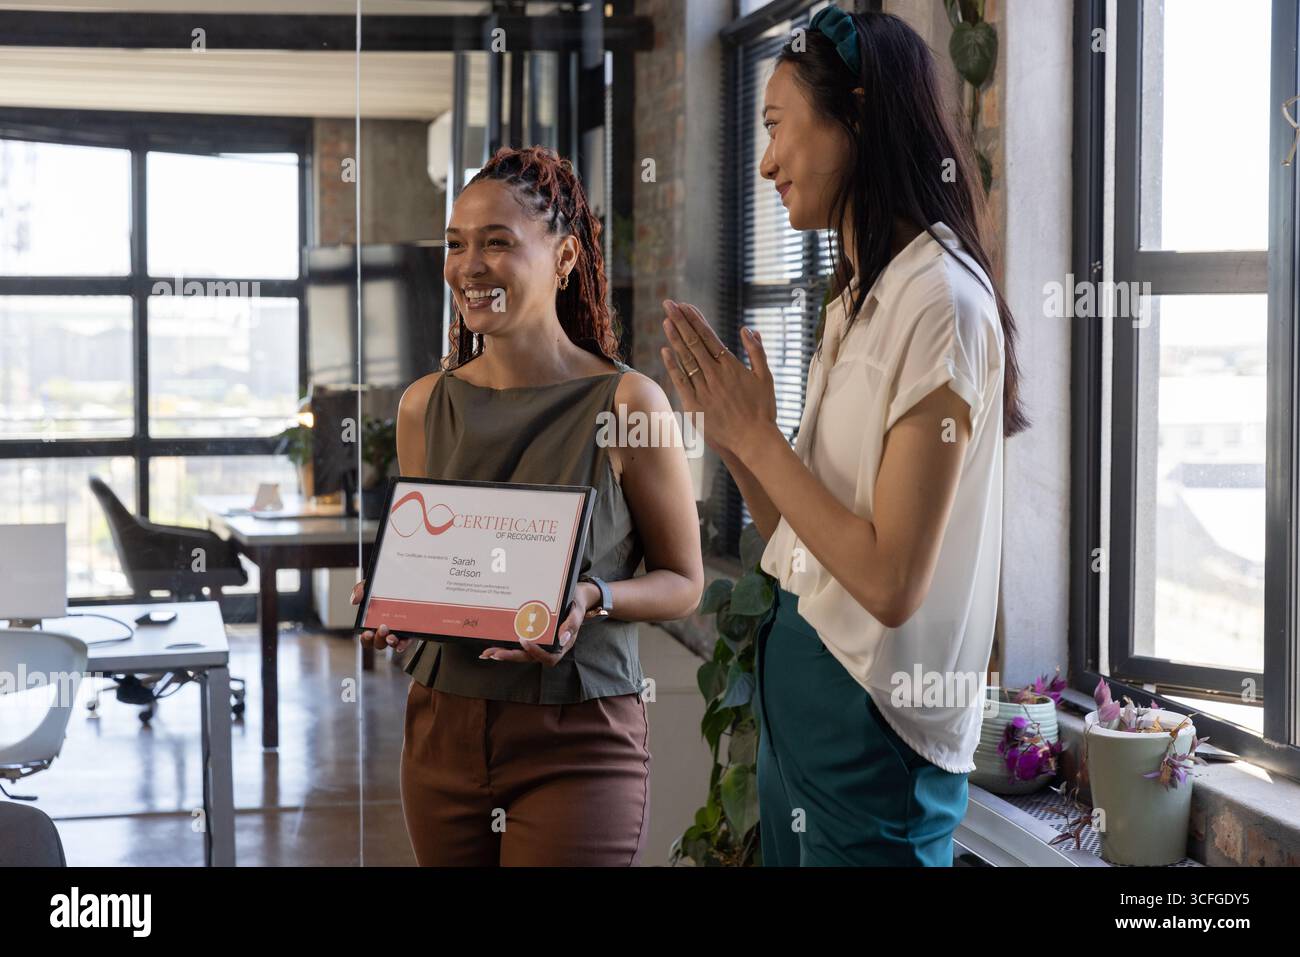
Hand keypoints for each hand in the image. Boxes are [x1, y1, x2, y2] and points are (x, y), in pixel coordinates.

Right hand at [351, 579, 412, 652]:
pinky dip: (404, 644)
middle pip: (379, 643)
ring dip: (391, 642)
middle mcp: (385, 631)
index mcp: (372, 624)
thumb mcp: (371, 586)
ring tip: (391, 636)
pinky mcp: (410, 631)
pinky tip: (402, 642)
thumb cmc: (384, 589)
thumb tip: (355, 600)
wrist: (407, 584)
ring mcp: (398, 633)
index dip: (365, 638)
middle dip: (379, 638)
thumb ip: (360, 590)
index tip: (366, 632)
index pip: (367, 637)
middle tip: (382, 628)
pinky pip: (407, 641)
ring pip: (392, 644)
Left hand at [479, 581, 599, 666]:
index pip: (549, 657)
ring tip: (488, 653)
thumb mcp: (577, 611)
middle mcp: (549, 647)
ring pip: (521, 653)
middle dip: (511, 656)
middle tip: (494, 654)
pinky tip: (492, 646)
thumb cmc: (576, 604)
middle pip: (530, 657)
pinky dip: (505, 645)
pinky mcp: (531, 635)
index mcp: (561, 645)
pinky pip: (518, 644)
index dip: (535, 652)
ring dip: (504, 653)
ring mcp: (540, 642)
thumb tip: (562, 638)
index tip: (524, 640)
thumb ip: (572, 624)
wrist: (574, 596)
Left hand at [660, 299, 778, 457]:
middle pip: (694, 342)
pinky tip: (665, 351)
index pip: (709, 336)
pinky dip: (672, 366)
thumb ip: (757, 352)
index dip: (695, 320)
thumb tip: (747, 330)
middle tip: (668, 304)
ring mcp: (704, 389)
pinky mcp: (695, 405)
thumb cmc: (763, 409)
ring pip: (685, 359)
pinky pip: (681, 381)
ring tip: (666, 321)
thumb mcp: (765, 377)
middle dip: (680, 321)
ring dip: (674, 338)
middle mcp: (715, 375)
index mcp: (731, 366)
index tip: (685, 306)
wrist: (754, 440)